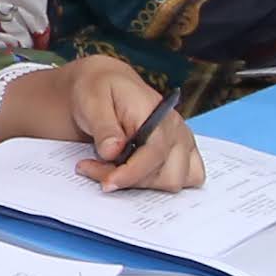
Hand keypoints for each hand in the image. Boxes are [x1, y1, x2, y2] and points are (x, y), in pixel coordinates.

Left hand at [55, 53, 201, 191]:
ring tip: (107, 169)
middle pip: (167, 176)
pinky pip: (178, 184)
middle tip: (94, 168)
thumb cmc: (100, 91)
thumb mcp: (92, 100)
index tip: (107, 183)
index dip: (131, 173)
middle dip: (130, 180)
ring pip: (172, 183)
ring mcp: (182, 146)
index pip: (155, 153)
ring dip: (139, 185)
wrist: (104, 88)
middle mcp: (178, 132)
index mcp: (160, 115)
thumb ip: (104, 127)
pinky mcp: (179, 158)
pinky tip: (128, 175)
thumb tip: (112, 152)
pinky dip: (154, 187)